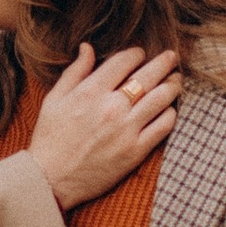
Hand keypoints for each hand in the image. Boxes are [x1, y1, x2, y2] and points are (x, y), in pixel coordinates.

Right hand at [29, 43, 178, 209]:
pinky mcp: (136, 151)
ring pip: (163, 97)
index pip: (126, 60)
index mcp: (91, 91)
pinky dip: (170, 113)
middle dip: (165, 62)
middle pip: (150, 74)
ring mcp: (127, 129)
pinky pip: (164, 125)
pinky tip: (168, 109)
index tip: (141, 54)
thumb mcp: (54, 99)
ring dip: (173, 84)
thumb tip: (88, 47)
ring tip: (176, 80)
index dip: (138, 52)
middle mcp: (112, 106)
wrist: (50, 179)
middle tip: (172, 57)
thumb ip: (75, 71)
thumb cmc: (49, 139)